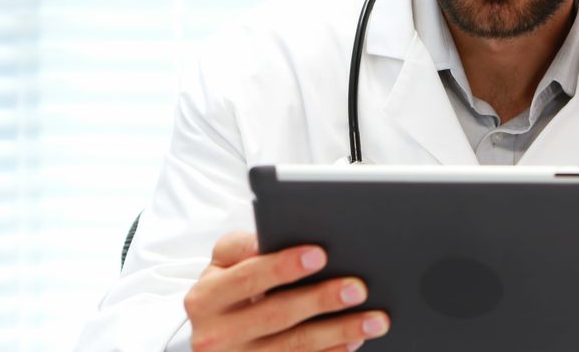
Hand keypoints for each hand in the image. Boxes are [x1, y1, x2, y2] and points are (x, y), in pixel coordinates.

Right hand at [183, 231, 389, 351]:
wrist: (213, 337)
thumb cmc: (227, 291)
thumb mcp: (222, 265)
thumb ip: (242, 247)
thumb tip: (271, 237)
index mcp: (205, 298)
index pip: (247, 277)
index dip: (283, 266)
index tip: (320, 254)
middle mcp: (215, 336)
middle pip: (276, 315)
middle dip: (321, 300)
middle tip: (358, 288)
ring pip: (294, 347)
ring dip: (339, 332)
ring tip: (374, 319)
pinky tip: (354, 340)